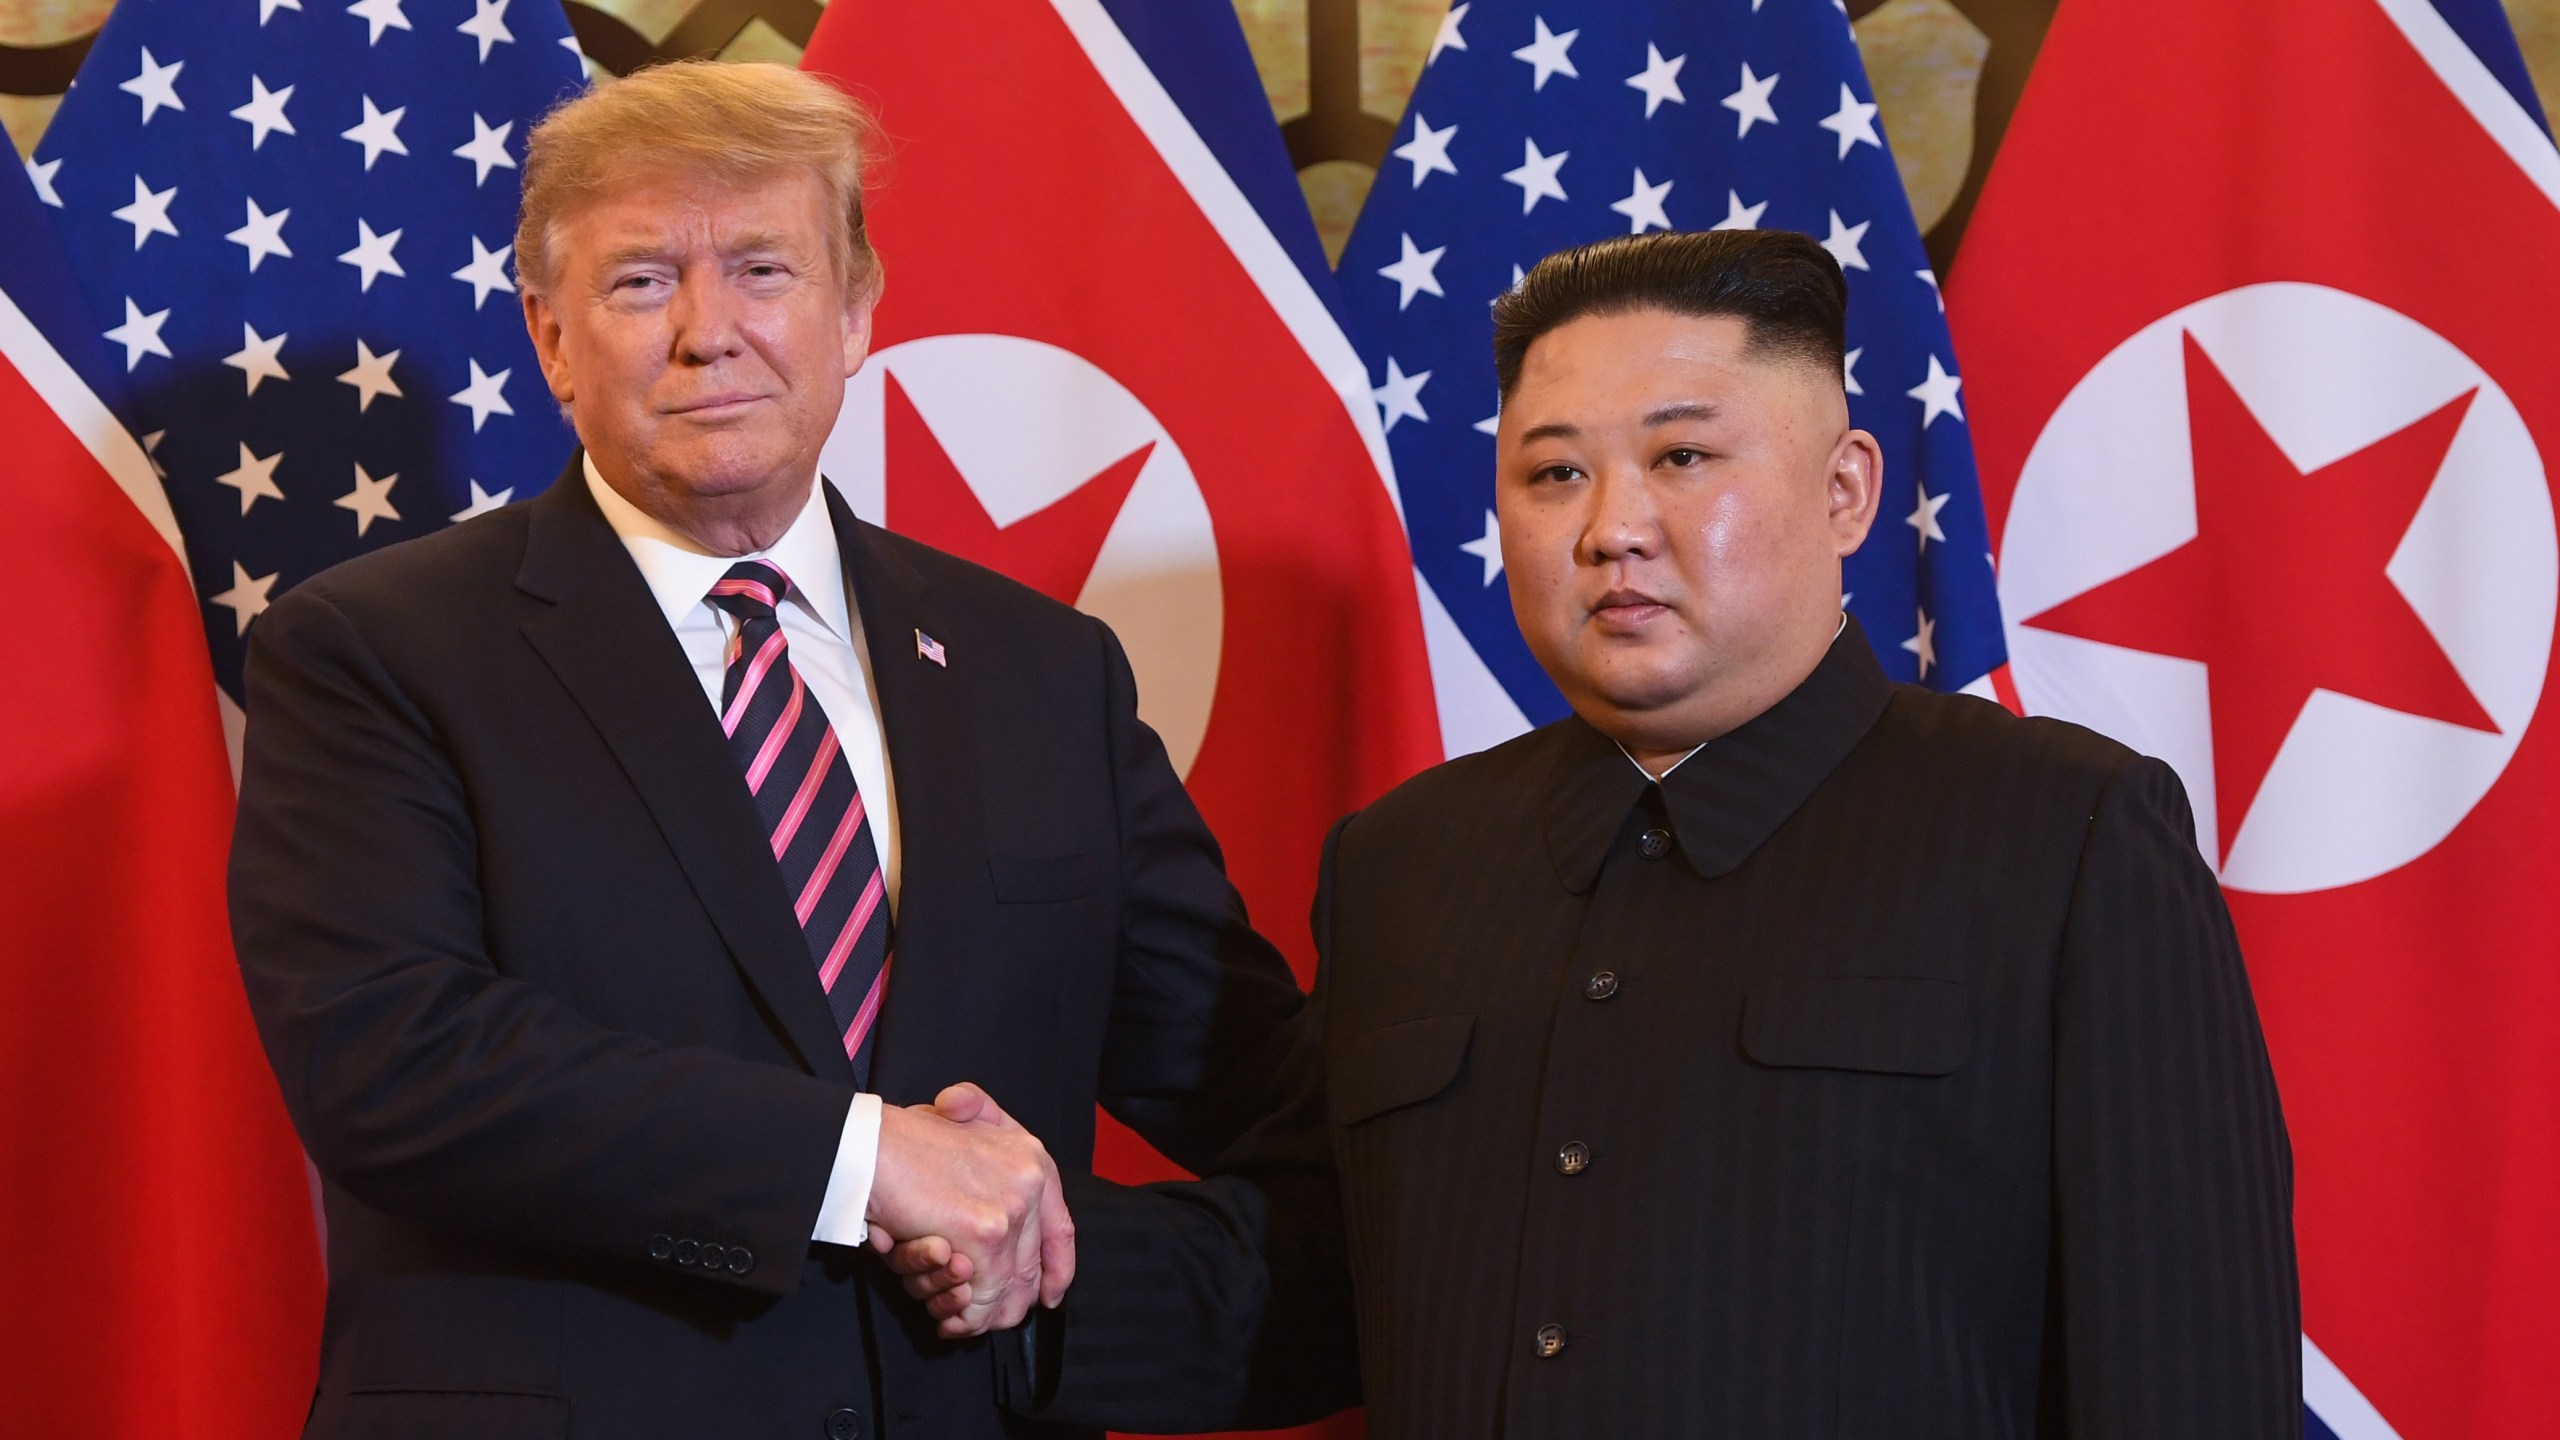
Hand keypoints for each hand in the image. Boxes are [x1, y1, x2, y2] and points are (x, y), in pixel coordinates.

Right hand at [866, 1083, 1075, 1336]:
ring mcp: (1010, 1210)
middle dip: (1002, 1304)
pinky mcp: (983, 1235)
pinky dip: (959, 1317)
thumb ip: (991, 1157)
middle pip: (1030, 1269)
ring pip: (1005, 1290)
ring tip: (946, 1311)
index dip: (1056, 1270)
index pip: (1060, 1231)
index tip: (1048, 1296)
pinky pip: (981, 1298)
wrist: (870, 1145)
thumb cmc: (904, 1140)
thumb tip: (1001, 1217)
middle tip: (973, 1315)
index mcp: (1031, 1159)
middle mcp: (1031, 1183)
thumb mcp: (962, 1128)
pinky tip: (943, 1318)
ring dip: (972, 1311)